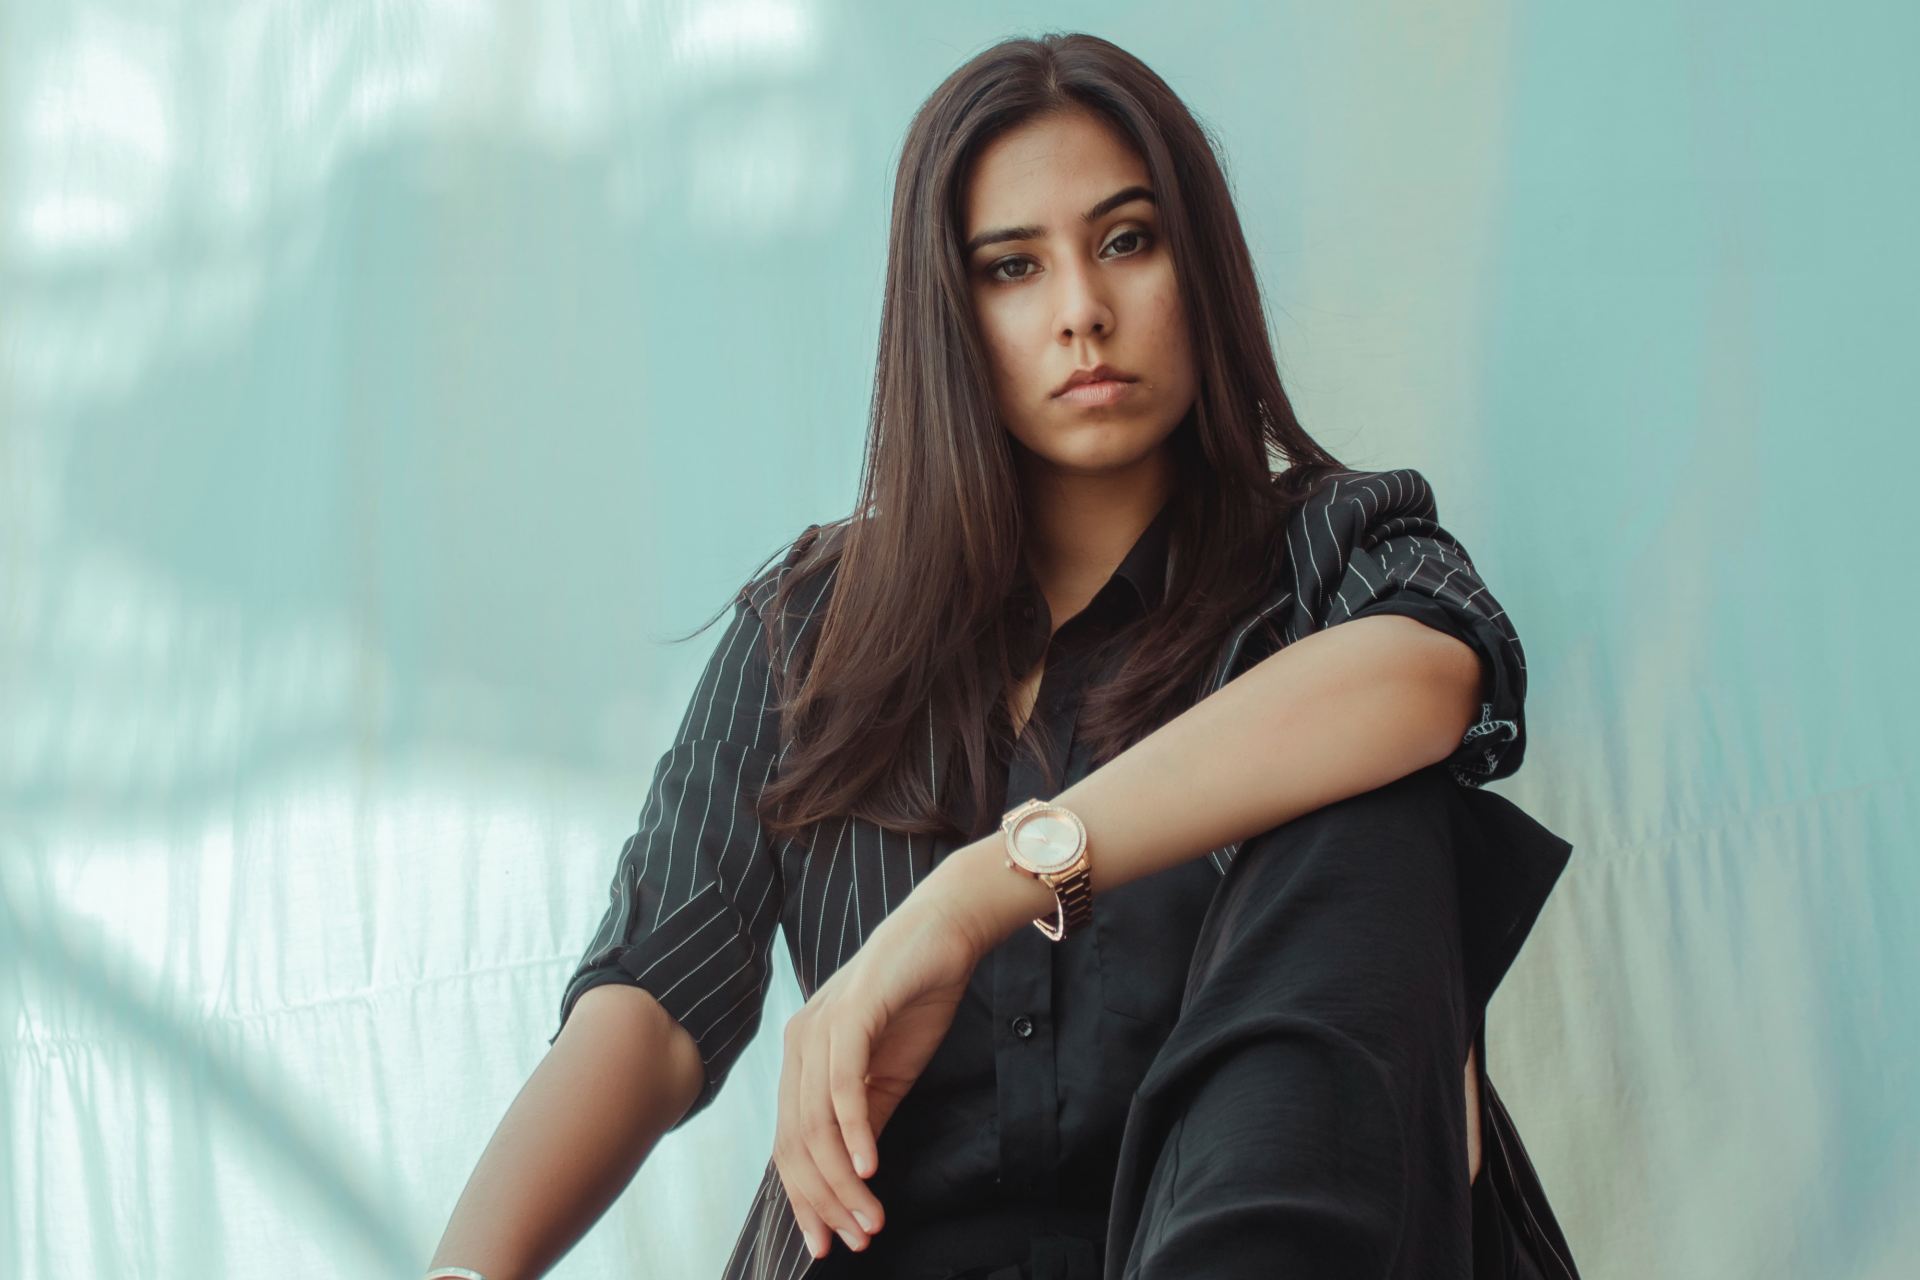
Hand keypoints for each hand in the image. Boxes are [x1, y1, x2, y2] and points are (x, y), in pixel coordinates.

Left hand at [773, 890, 987, 1259]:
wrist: (945, 932)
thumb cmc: (916, 997)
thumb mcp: (888, 1075)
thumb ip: (865, 1120)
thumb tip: (853, 1177)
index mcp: (803, 1059)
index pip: (792, 1145)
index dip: (807, 1200)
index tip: (830, 1243)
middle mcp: (799, 1044)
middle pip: (796, 1143)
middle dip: (824, 1201)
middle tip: (856, 1239)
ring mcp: (819, 1028)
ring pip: (817, 1123)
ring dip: (842, 1180)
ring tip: (869, 1218)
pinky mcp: (850, 1014)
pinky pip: (842, 1085)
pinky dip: (853, 1132)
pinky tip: (869, 1167)